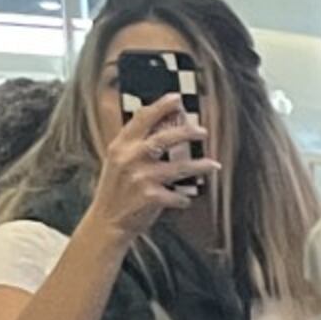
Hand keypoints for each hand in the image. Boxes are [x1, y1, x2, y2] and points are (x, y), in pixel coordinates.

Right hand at [92, 96, 213, 239]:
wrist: (107, 221)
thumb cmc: (117, 189)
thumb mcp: (118, 160)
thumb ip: (136, 144)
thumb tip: (163, 124)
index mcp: (120, 146)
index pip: (141, 119)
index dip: (160, 106)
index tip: (176, 98)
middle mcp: (129, 158)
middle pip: (163, 139)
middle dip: (186, 132)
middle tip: (202, 131)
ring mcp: (140, 178)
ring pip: (178, 167)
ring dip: (199, 166)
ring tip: (213, 165)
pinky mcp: (150, 197)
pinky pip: (178, 195)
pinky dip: (184, 198)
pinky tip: (186, 198)